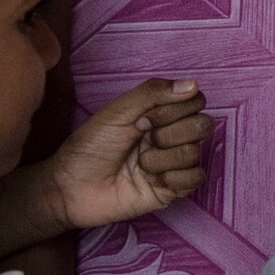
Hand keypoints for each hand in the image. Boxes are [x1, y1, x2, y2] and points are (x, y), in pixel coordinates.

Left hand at [42, 79, 214, 229]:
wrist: (72, 187)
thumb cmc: (90, 146)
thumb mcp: (117, 111)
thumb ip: (152, 93)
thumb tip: (192, 84)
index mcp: (160, 114)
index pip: (195, 101)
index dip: (174, 109)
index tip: (143, 119)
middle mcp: (171, 136)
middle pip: (203, 125)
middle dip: (171, 133)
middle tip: (143, 140)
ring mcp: (173, 163)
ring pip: (195, 152)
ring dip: (162, 158)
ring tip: (139, 165)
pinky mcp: (174, 189)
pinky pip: (195, 178)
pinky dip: (175, 178)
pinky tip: (153, 180)